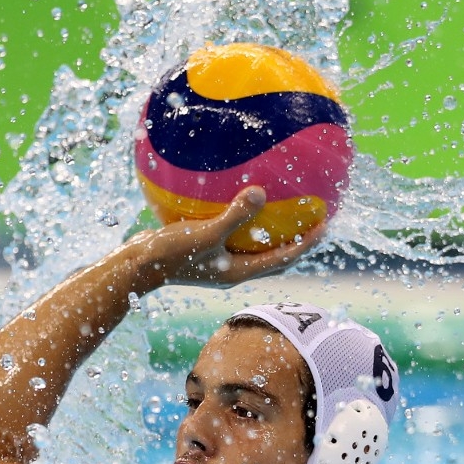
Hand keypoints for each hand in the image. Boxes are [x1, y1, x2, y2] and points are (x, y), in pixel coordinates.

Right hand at [132, 186, 325, 287]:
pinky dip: (242, 219)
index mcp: (240, 271)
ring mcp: (219, 261)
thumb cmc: (171, 253)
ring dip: (271, 231)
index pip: (284, 258)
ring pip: (254, 246)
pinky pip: (232, 233)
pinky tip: (238, 195)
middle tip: (315, 219)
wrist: (137, 265)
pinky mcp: (205, 250)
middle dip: (297, 241)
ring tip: (284, 208)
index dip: (307, 243)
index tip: (326, 225)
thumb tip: (261, 192)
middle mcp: (233, 269)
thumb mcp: (205, 233)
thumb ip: (235, 215)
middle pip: (275, 256)